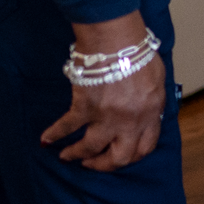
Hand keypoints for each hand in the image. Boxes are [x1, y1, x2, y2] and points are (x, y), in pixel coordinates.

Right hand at [40, 11, 165, 170]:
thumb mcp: (156, 78)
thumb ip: (152, 99)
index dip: (133, 156)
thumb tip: (147, 111)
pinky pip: (67, 127)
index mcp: (151, 112)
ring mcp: (107, 116)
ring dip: (77, 155)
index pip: (146, 147)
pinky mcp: (84, 107)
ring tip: (67, 156)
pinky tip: (46, 140)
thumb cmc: (138, 52)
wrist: (117, 39)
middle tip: (93, 164)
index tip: (122, 157)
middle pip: (119, 157)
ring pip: (91, 147)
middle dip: (105, 165)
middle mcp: (130, 120)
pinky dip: (54, 134)